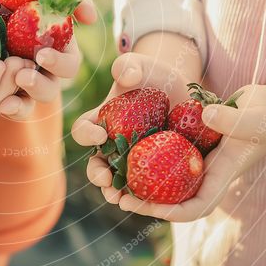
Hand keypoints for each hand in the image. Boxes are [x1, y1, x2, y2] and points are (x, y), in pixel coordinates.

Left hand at [1, 0, 98, 119]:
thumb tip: (91, 19)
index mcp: (58, 48)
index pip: (69, 66)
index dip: (59, 64)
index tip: (41, 54)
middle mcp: (40, 68)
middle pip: (51, 89)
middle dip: (39, 86)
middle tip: (22, 76)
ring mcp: (17, 78)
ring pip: (28, 104)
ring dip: (20, 104)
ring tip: (5, 100)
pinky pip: (1, 104)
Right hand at [71, 50, 197, 204]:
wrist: (182, 91)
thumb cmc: (154, 75)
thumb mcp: (141, 65)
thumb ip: (128, 65)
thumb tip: (125, 78)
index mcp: (100, 121)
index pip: (83, 130)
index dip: (86, 135)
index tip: (101, 135)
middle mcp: (111, 145)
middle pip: (95, 164)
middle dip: (97, 174)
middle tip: (106, 179)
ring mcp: (131, 160)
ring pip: (116, 182)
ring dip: (114, 192)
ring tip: (121, 199)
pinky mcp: (152, 170)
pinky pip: (144, 186)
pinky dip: (144, 195)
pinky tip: (150, 200)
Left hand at [116, 82, 265, 220]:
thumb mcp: (256, 116)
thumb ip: (234, 119)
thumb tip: (206, 116)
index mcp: (221, 176)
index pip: (197, 206)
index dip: (173, 212)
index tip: (150, 207)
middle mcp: (204, 173)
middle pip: (173, 200)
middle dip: (146, 204)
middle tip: (118, 198)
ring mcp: (195, 161)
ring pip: (162, 181)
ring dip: (137, 184)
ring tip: (110, 182)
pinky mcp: (187, 145)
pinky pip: (162, 156)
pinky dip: (144, 158)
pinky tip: (120, 150)